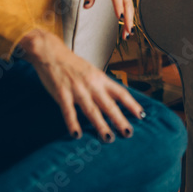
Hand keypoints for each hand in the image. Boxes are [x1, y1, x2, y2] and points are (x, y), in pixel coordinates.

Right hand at [18, 29, 143, 140]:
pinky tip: (76, 134)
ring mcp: (77, 90)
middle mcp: (92, 84)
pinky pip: (68, 111)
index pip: (121, 93)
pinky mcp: (62, 93)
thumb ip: (101, 85)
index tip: (141, 115)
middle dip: (120, 120)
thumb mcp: (92, 72)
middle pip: (109, 105)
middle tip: (129, 133)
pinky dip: (72, 123)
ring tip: (108, 138)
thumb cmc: (72, 64)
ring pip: (92, 110)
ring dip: (101, 125)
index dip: (132, 104)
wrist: (51, 53)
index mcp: (100, 78)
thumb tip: (114, 99)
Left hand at [75, 0, 133, 39]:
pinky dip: (129, 15)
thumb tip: (87, 7)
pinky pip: (129, 4)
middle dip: (128, 20)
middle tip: (128, 34)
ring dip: (130, 20)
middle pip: (127, 4)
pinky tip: (128, 26)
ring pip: (130, 6)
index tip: (120, 19)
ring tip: (128, 35)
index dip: (118, 7)